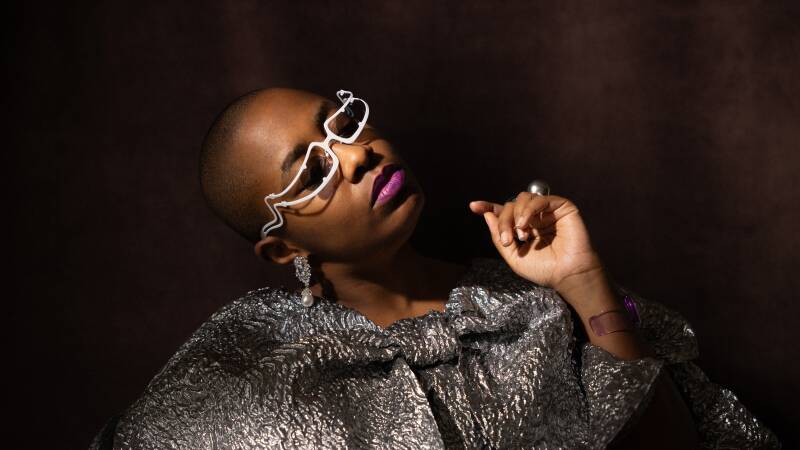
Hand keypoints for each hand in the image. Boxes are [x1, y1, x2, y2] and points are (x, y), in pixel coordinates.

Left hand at [469, 193, 605, 294]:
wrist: (566, 275)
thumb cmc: (544, 269)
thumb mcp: (513, 256)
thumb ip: (498, 236)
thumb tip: (487, 215)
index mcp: (523, 228)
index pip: (504, 212)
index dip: (488, 206)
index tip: (473, 206)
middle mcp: (534, 217)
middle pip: (511, 205)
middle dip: (504, 220)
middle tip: (506, 239)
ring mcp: (548, 211)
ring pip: (523, 199)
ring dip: (516, 216)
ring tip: (519, 235)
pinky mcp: (561, 207)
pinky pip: (539, 199)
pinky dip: (529, 210)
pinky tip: (526, 225)